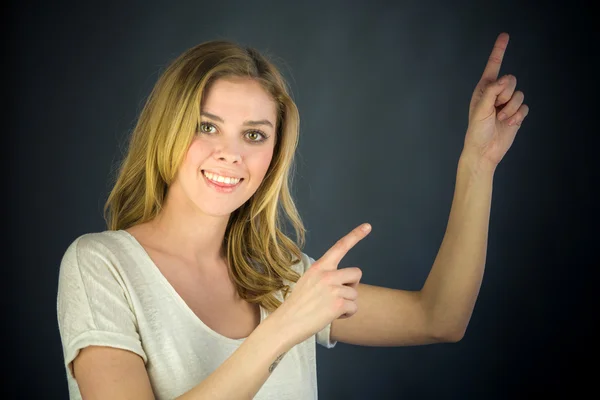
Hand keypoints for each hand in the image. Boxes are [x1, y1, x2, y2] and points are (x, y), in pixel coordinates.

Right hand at [271, 223, 370, 345]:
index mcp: (319, 267)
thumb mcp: (308, 281)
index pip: (340, 247)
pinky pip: (354, 307)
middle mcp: (327, 274)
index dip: (355, 235)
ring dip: (347, 303)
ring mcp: (333, 289)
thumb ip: (325, 276)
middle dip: (352, 285)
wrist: (287, 323)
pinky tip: (333, 316)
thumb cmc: (297, 305)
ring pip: (355, 293)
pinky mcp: (339, 304)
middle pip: (356, 273)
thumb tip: (344, 281)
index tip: (368, 226)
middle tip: (339, 295)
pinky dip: (347, 314)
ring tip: (329, 308)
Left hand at [464, 32, 529, 167]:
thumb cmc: (476, 131)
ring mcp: (507, 103)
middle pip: (512, 80)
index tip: (505, 36)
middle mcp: (496, 93)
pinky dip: (518, 116)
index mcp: (483, 89)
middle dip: (506, 94)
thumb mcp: (480, 109)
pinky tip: (508, 124)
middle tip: (496, 109)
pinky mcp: (516, 113)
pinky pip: (525, 107)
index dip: (499, 50)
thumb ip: (492, 91)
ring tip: (500, 119)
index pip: (493, 65)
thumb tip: (505, 78)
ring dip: (511, 109)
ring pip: (520, 95)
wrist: (485, 151)